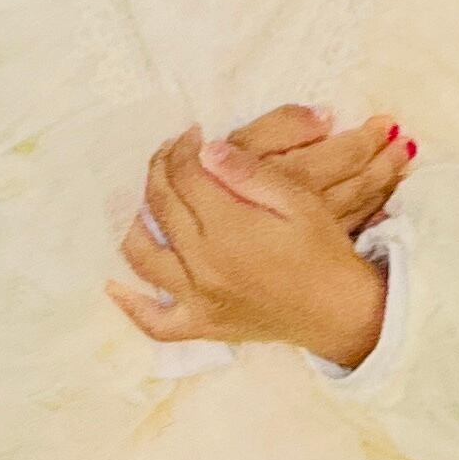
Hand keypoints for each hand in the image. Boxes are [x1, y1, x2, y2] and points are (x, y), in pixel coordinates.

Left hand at [109, 127, 390, 369]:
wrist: (341, 311)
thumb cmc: (323, 251)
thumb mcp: (298, 201)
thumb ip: (249, 174)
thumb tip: (206, 149)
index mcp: (228, 228)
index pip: (185, 176)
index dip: (183, 148)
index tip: (192, 134)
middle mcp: (203, 263)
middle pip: (162, 206)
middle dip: (161, 170)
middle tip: (172, 153)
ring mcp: (198, 298)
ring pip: (144, 256)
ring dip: (137, 222)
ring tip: (151, 201)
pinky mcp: (202, 325)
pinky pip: (155, 321)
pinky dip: (131, 304)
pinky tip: (117, 285)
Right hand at [220, 102, 415, 236]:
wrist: (209, 248)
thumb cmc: (215, 186)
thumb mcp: (242, 145)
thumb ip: (281, 127)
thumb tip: (326, 117)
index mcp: (294, 177)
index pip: (343, 156)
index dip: (366, 139)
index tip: (386, 124)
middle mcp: (307, 207)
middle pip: (356, 181)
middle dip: (383, 161)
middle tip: (405, 142)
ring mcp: (310, 231)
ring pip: (358, 205)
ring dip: (383, 184)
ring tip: (403, 162)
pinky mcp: (308, 246)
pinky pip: (351, 226)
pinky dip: (372, 212)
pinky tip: (385, 204)